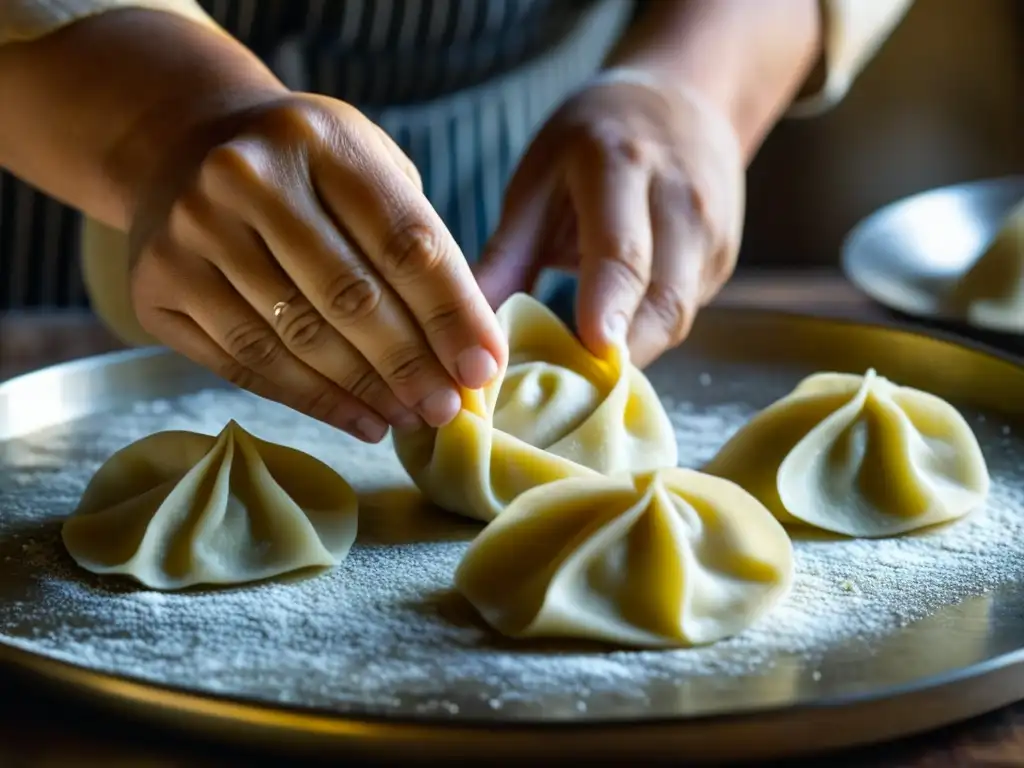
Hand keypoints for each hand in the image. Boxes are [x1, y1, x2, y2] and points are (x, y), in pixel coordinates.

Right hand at [128, 93, 506, 441]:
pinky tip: (358, 418)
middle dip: (410, 365)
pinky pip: (247, 363)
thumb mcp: (366, 166)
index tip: (485, 368)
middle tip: (447, 408)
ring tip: (409, 418)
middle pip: (349, 297)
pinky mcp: (157, 288)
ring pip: (296, 339)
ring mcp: (191, 234)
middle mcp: (245, 179)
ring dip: (365, 391)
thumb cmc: (303, 169)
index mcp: (316, 139)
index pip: (404, 242)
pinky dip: (311, 400)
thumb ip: (416, 242)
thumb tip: (469, 347)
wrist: (182, 148)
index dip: (452, 314)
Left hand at [476, 72, 743, 367]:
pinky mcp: (722, 260)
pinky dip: (646, 337)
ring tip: (580, 383)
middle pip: (664, 297)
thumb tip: (468, 327)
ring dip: (633, 353)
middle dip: (622, 352)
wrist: (685, 102)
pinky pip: (685, 313)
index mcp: (623, 164)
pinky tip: (609, 350)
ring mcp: (713, 233)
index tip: (592, 351)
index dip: (608, 306)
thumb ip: (508, 253)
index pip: (623, 249)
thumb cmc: (593, 140)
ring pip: (678, 315)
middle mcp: (681, 199)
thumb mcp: (539, 176)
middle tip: (568, 395)